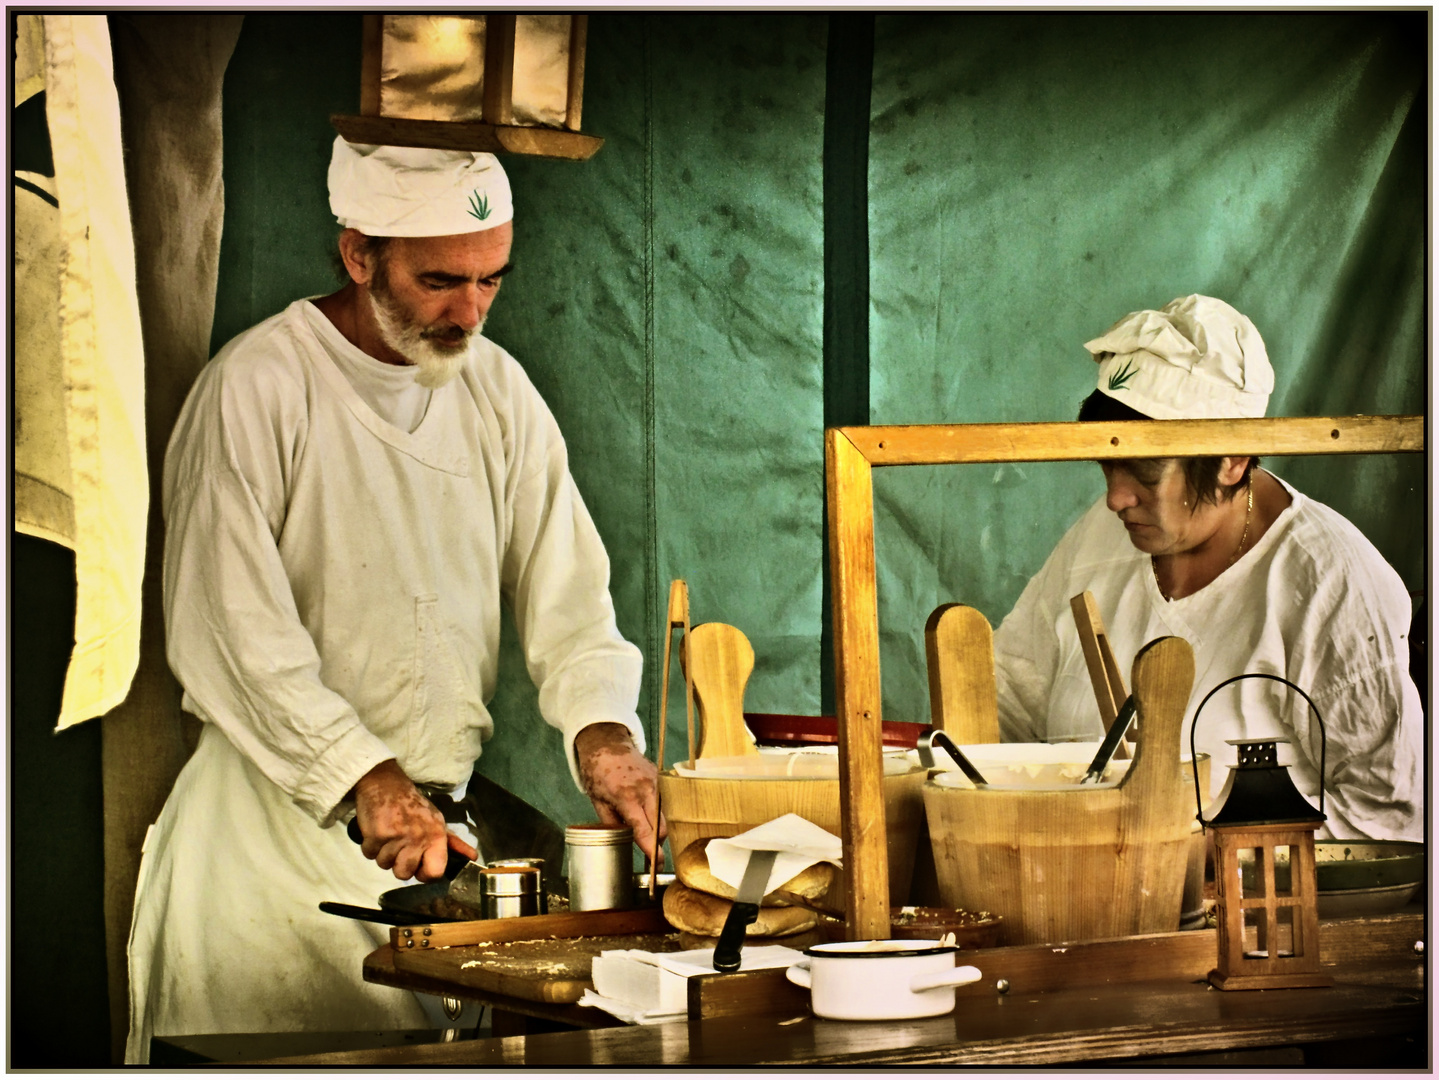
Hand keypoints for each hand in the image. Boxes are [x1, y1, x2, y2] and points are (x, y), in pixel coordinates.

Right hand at [351, 759, 477, 881]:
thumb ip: (453, 842)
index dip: (424, 875)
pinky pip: (369, 855)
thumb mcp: (436, 821)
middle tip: (399, 846)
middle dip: (398, 864)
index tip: (419, 867)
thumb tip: (472, 856)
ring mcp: (395, 837)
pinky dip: (370, 847)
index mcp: (436, 835)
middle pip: (404, 874)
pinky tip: (377, 832)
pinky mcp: (376, 835)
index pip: (435, 872)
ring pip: (384, 865)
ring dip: (383, 854)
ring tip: (388, 836)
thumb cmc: (413, 806)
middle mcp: (417, 837)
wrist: (385, 784)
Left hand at [575, 722, 666, 865]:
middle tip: (649, 853)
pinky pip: (664, 802)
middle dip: (656, 843)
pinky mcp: (660, 778)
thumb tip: (625, 842)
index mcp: (626, 797)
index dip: (652, 851)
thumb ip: (612, 823)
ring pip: (665, 816)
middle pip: (661, 827)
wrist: (606, 741)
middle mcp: (645, 789)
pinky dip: (658, 812)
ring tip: (644, 829)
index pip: (644, 831)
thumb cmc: (597, 770)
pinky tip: (646, 812)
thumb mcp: (597, 800)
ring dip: (658, 828)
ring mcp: (656, 782)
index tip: (657, 865)